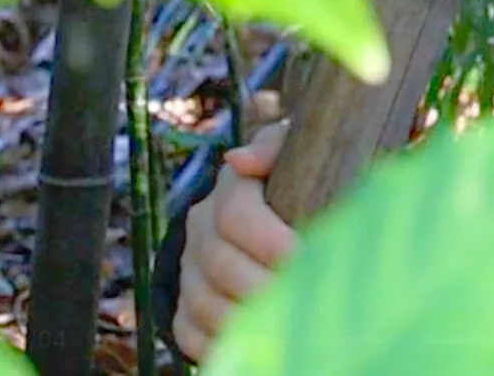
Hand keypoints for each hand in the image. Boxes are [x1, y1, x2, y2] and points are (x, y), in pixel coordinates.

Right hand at [173, 122, 297, 360]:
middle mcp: (201, 230)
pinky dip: (218, 344)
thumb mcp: (295, 153)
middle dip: (266, 286)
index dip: (272, 240)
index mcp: (229, 190)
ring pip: (206, 304)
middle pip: (223, 266)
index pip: (236, 216)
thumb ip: (274, 146)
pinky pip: (189, 333)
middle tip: (305, 300)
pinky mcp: (185, 308)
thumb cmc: (300, 180)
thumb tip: (238, 160)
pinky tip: (253, 345)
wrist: (276, 216)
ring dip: (246, 319)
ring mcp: (190, 271)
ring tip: (286, 324)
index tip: (307, 256)